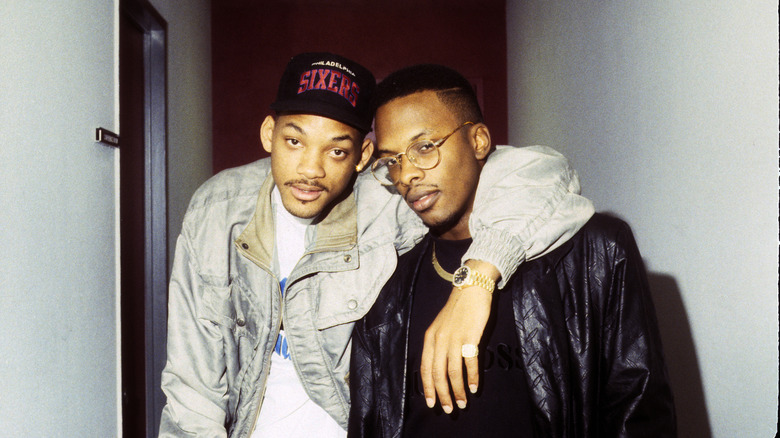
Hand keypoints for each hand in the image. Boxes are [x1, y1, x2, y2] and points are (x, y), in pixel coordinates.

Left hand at [420, 260, 498, 412]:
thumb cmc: (458, 309)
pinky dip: (472, 377)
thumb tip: (441, 369)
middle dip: (443, 394)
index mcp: (430, 337)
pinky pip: (469, 362)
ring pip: (453, 371)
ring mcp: (454, 337)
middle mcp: (439, 339)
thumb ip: (439, 345)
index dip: (428, 388)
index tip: (432, 403)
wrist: (471, 288)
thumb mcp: (441, 326)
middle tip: (449, 409)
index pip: (425, 368)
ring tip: (463, 403)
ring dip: (457, 390)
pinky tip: (474, 387)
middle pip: (438, 373)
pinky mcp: (470, 336)